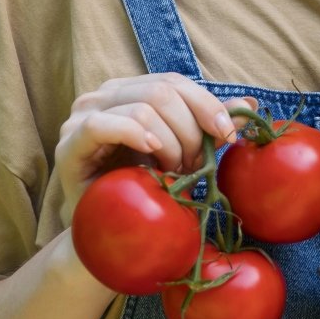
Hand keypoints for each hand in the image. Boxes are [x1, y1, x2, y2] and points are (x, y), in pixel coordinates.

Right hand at [56, 73, 253, 223]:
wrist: (109, 236)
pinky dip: (135, 134)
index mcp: (129, 91)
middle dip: (189, 130)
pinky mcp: (69, 143)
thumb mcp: (183, 154)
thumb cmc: (145, 191)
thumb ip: (208, 128)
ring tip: (171, 171)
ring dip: (169, 142)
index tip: (228, 134)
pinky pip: (103, 124)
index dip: (206, 104)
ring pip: (142, 106)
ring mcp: (82, 116)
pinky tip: (152, 155)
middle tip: (193, 165)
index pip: (174, 82)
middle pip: (162, 91)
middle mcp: (103, 95)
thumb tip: (250, 102)